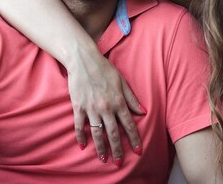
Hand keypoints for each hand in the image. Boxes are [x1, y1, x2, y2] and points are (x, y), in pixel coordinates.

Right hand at [66, 48, 145, 165]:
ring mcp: (91, 108)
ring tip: (104, 158)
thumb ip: (132, 98)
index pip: (129, 124)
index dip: (134, 138)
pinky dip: (80, 136)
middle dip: (118, 149)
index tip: (138, 150)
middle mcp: (106, 107)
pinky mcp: (78, 107)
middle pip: (114, 133)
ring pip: (97, 133)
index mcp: (118, 101)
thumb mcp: (122, 81)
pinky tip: (83, 146)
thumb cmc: (104, 68)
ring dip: (101, 147)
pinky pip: (79, 126)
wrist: (83, 60)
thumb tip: (143, 112)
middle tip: (119, 162)